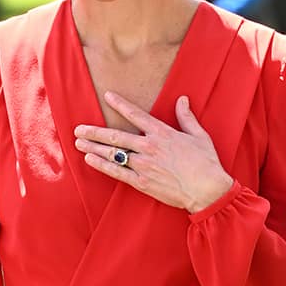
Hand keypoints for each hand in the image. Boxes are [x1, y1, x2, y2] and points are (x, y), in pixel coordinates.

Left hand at [74, 93, 232, 213]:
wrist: (207, 189)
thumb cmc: (206, 163)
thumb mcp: (199, 135)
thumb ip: (186, 117)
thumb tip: (182, 99)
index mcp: (162, 133)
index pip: (136, 114)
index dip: (120, 104)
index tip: (107, 96)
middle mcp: (149, 147)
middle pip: (116, 136)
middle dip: (95, 132)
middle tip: (78, 129)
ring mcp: (144, 165)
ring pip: (113, 154)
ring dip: (93, 148)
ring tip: (78, 143)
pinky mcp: (142, 182)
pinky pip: (117, 172)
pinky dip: (102, 165)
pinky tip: (89, 160)